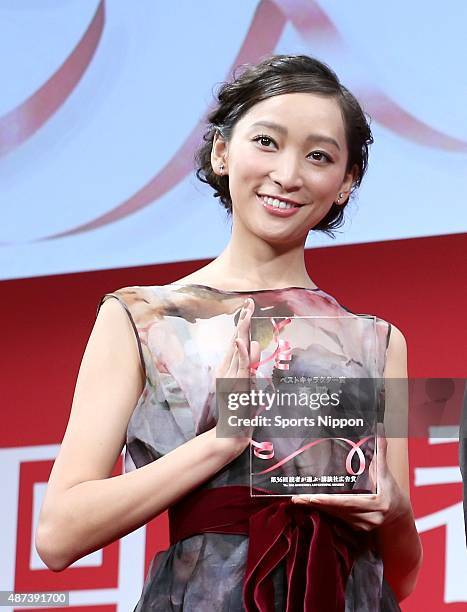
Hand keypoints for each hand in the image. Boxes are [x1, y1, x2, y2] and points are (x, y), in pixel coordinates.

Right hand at [213, 297, 260, 456]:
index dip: (243, 323)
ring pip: (238, 349)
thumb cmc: (240, 409)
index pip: (236, 339)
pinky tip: (240, 339)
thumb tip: (257, 343)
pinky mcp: (235, 385)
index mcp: (228, 366)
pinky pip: (239, 366)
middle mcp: (227, 368)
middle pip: (236, 339)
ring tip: (247, 311)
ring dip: (242, 329)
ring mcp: (230, 376)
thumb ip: (250, 362)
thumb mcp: (247, 381)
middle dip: (244, 320)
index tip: (249, 306)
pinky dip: (239, 352)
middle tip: (250, 301)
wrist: (231, 431)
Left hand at [290, 427, 411, 531]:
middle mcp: (370, 517)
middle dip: (316, 503)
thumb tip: (379, 428)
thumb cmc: (391, 489)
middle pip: (338, 510)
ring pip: (335, 515)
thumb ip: (380, 451)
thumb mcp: (385, 471)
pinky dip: (325, 511)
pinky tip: (311, 505)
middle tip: (297, 498)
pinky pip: (338, 518)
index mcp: (377, 503)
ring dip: (317, 508)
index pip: (349, 502)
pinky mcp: (357, 528)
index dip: (330, 500)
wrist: (398, 513)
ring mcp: (363, 525)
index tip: (313, 497)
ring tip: (298, 501)